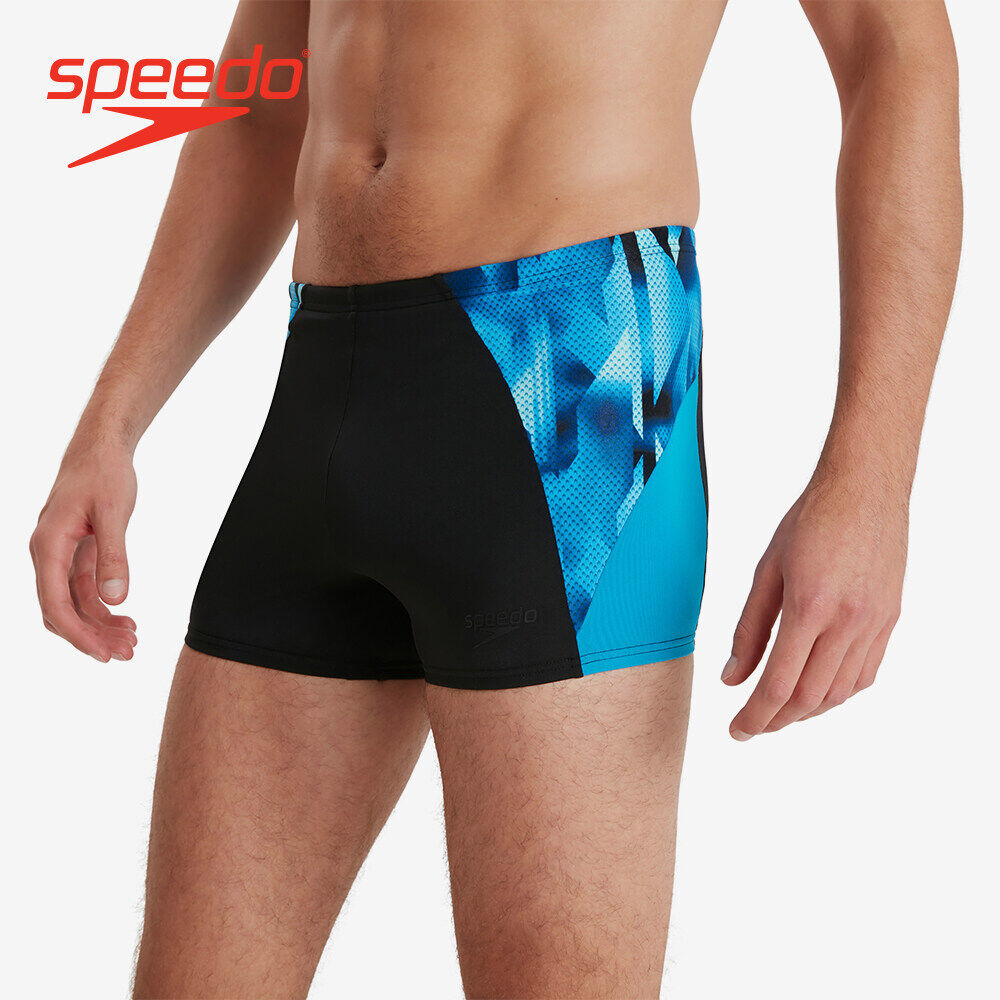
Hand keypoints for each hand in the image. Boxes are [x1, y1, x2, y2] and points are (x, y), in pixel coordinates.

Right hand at [30, 445, 137, 661]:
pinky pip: (83, 590)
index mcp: (48, 545)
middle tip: (128, 653)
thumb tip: (115, 598)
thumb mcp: (114, 513)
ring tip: (132, 641)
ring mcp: (60, 555)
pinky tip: (126, 618)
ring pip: (74, 603)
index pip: (56, 603)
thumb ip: (113, 556)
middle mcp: (47, 554)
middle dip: (92, 636)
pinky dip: (103, 607)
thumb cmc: (105, 474)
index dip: (78, 634)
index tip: (103, 655)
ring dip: (100, 625)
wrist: (101, 449)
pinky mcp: (75, 553)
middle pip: (62, 610)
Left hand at [722, 473, 906, 738]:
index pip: (779, 684)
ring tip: (779, 711)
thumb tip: (731, 678)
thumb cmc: (810, 521)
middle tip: (752, 726)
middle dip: (776, 720)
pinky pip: (865, 674)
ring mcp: (875, 624)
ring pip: (840, 693)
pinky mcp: (890, 621)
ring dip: (806, 711)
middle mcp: (848, 622)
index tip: (736, 730)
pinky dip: (838, 693)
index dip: (755, 716)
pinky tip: (816, 690)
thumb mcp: (766, 571)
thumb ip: (748, 629)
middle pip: (810, 698)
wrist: (866, 489)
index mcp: (810, 607)